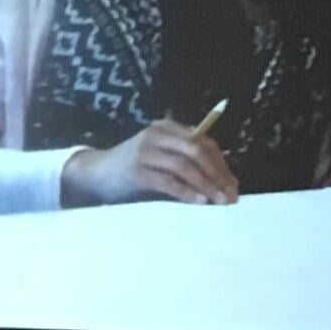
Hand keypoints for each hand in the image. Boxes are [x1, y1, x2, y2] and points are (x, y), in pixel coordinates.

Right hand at [61, 119, 239, 206]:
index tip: (234, 185)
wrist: (96, 173)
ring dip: (206, 185)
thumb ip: (185, 163)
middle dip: (217, 175)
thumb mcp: (161, 158)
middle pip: (197, 151)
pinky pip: (167, 181)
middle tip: (230, 196)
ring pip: (184, 166)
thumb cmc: (135, 169)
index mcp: (167, 127)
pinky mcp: (136, 171)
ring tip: (219, 202)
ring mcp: (145, 151)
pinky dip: (186, 192)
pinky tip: (199, 202)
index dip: (221, 164)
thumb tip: (222, 185)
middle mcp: (157, 134)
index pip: (203, 142)